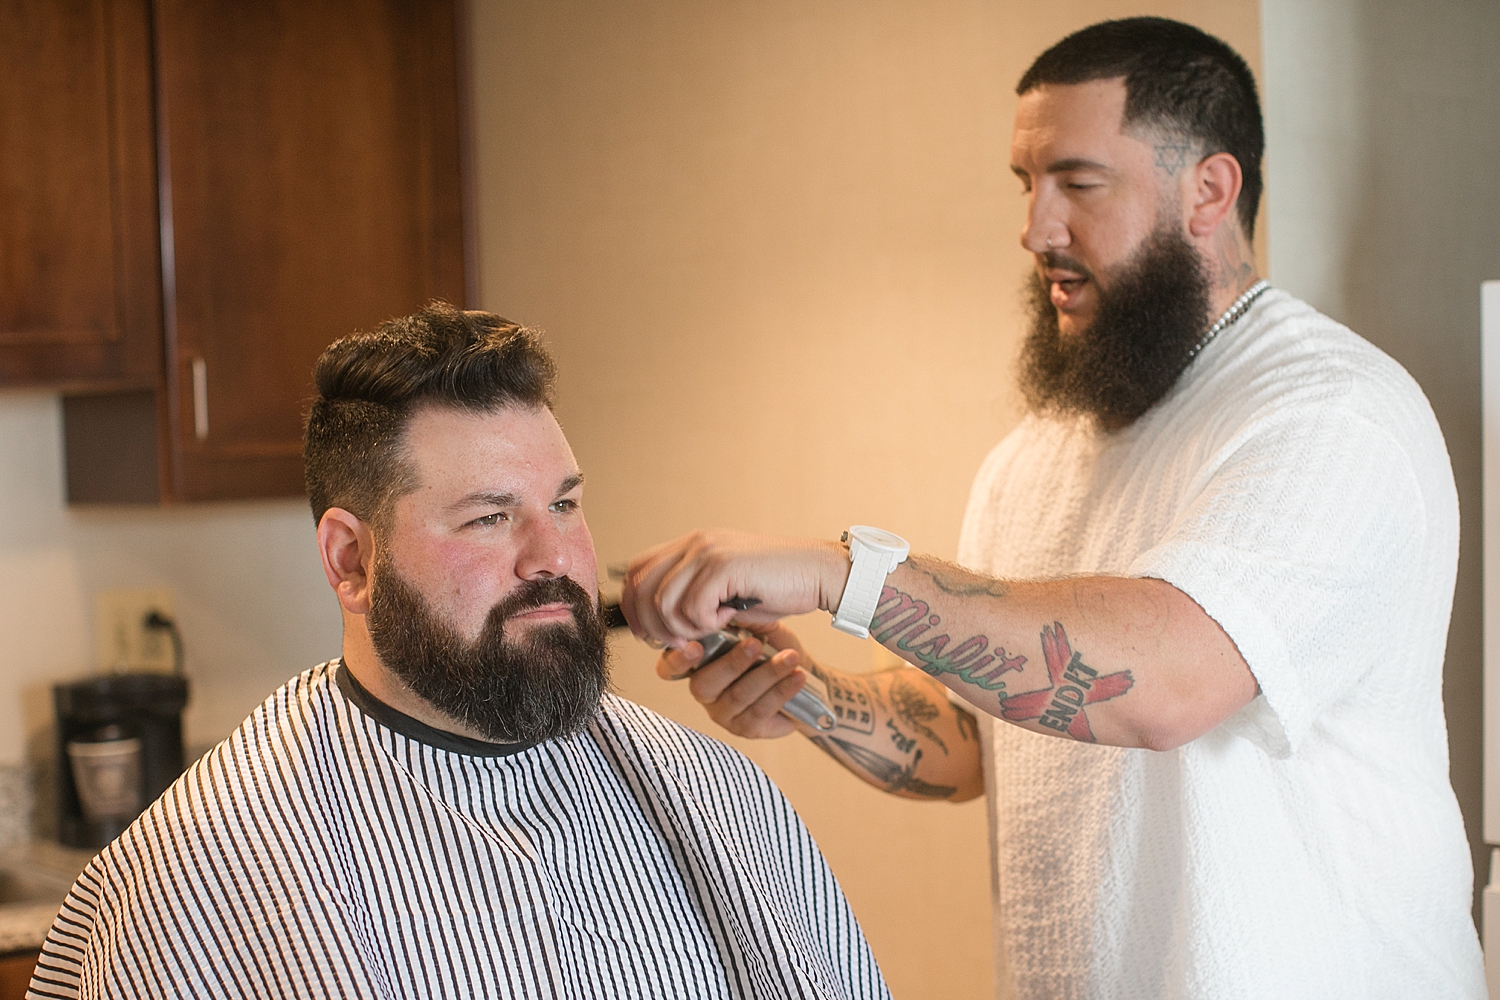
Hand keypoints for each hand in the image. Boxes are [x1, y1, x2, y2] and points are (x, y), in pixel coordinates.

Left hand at [622, 529, 849, 644]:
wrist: (818, 573)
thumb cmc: (776, 587)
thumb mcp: (724, 591)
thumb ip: (691, 598)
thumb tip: (658, 626)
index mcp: (692, 544)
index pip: (637, 572)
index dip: (634, 607)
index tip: (649, 635)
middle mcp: (695, 542)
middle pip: (642, 587)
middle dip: (653, 625)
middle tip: (682, 641)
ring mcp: (707, 550)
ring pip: (664, 602)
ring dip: (686, 627)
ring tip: (715, 626)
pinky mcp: (723, 566)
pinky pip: (693, 608)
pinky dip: (708, 623)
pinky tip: (731, 617)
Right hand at [656, 621, 812, 738]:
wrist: (803, 674)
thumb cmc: (772, 648)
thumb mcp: (759, 628)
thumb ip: (742, 620)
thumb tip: (732, 607)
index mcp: (697, 664)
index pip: (670, 668)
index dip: (677, 660)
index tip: (695, 647)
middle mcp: (704, 691)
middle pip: (705, 684)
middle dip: (732, 663)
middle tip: (755, 644)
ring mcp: (723, 713)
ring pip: (739, 696)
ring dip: (767, 674)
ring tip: (791, 658)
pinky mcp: (746, 728)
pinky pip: (760, 711)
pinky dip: (782, 691)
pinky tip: (798, 677)